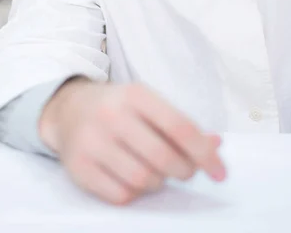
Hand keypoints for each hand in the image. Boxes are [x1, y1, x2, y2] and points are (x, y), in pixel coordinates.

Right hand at [39, 79, 225, 204]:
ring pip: (144, 180)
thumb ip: (182, 125)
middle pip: (163, 157)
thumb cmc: (120, 108)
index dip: (204, 153)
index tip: (220, 172)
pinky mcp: (79, 168)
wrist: (70, 108)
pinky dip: (136, 192)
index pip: (180, 127)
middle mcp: (112, 115)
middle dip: (184, 170)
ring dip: (159, 182)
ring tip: (155, 169)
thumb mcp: (150, 104)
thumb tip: (216, 145)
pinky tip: (133, 177)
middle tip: (185, 169)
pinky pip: (122, 195)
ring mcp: (92, 142)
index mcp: (136, 94)